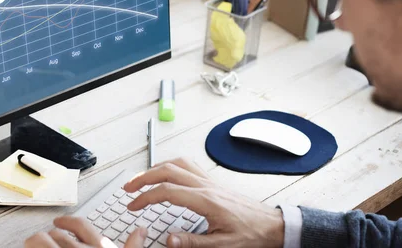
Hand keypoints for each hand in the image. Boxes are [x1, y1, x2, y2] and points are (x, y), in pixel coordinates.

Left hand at [24, 216, 147, 247]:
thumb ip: (133, 246)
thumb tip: (142, 230)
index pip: (81, 226)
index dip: (67, 222)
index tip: (58, 222)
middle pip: (58, 233)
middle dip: (50, 236)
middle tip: (47, 241)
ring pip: (40, 240)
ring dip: (35, 242)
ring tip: (33, 245)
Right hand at [123, 158, 283, 247]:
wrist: (272, 225)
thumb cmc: (251, 234)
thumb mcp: (222, 245)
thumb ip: (193, 242)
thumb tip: (169, 239)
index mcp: (206, 200)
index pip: (167, 191)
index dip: (145, 197)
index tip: (133, 205)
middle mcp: (206, 186)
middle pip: (168, 170)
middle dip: (144, 177)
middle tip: (128, 187)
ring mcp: (209, 181)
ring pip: (177, 163)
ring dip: (156, 168)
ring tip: (141, 178)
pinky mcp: (213, 182)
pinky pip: (188, 165)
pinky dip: (171, 165)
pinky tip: (166, 172)